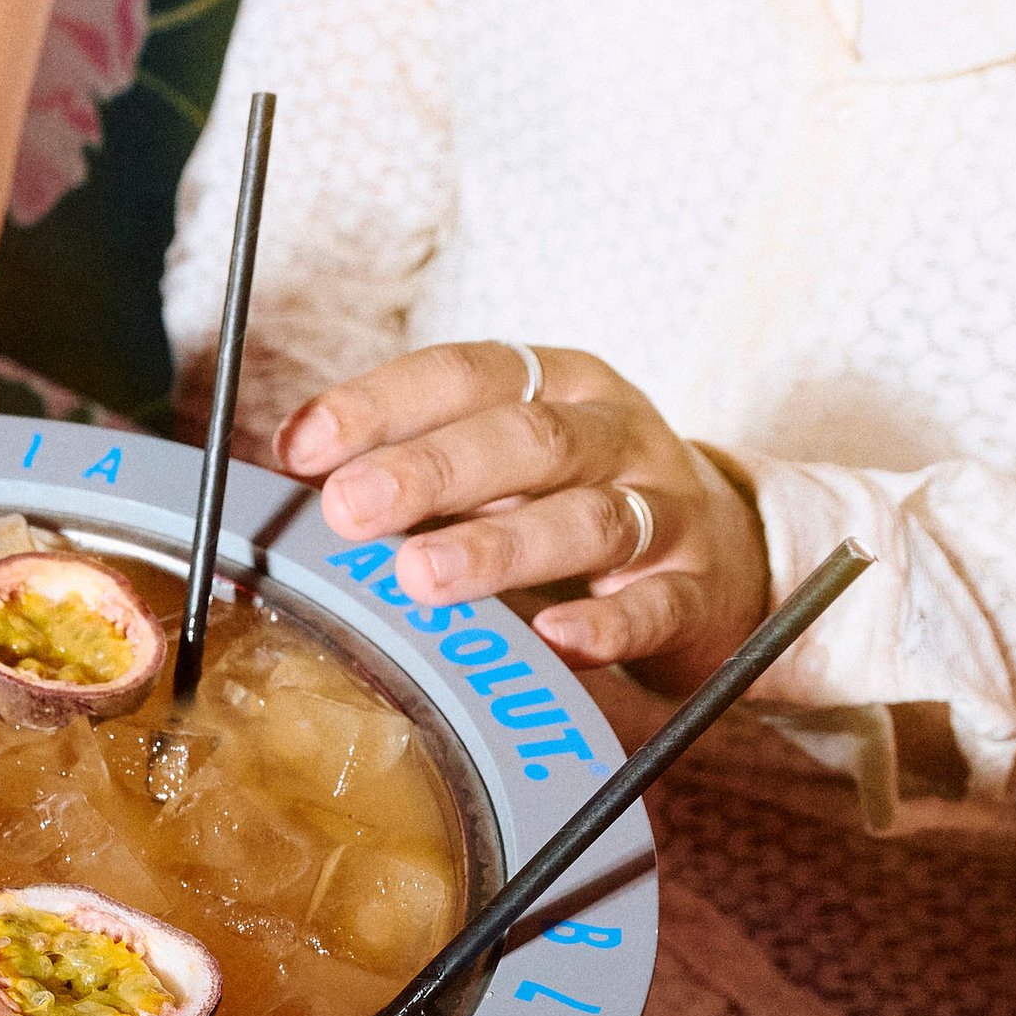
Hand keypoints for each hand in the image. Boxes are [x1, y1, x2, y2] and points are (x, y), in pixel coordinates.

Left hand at [278, 343, 770, 693]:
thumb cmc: (578, 500)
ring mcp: (665, 511)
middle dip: (431, 471)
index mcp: (557, 384)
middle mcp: (615, 433)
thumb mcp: (500, 466)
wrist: (727, 558)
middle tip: (351, 508)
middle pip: (527, 439)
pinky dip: (608, 625)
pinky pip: (657, 606)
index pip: (465, 374)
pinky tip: (558, 640)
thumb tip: (289, 473)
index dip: (381, 404)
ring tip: (421, 579)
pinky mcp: (700, 592)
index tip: (303, 446)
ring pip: (588, 518)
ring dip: (499, 548)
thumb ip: (413, 465)